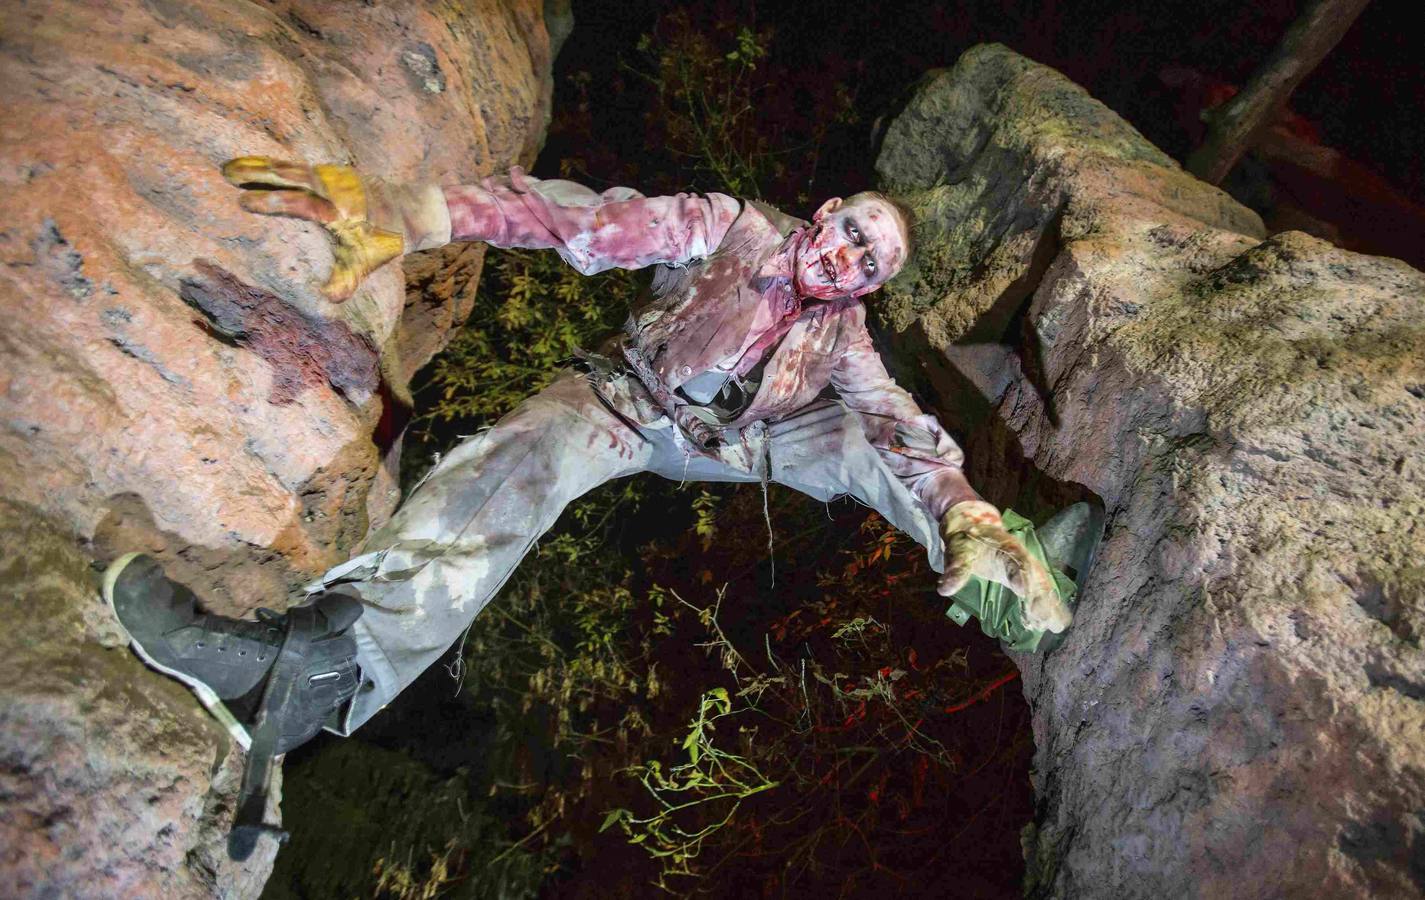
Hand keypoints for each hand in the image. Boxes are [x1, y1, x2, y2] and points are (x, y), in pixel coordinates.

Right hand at [221, 157, 446, 300]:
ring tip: (234, 165)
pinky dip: (280, 164)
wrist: (413, 209)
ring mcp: (333, 175)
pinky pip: (301, 165)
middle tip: (226, 172)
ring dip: (262, 165)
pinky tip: (262, 166)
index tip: (243, 202)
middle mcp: (333, 187)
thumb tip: (326, 300)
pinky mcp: (335, 171)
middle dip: (256, 173)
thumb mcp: (367, 261)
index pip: (297, 203)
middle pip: (289, 175)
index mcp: (337, 209)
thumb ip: (345, 280)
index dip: (271, 202)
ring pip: (292, 166)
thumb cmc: (387, 238)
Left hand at [937, 500, 1071, 632]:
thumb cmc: (966, 538)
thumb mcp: (958, 550)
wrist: (972, 526)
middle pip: (1035, 575)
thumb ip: (956, 569)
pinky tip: (1053, 625)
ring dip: (1049, 604)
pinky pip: (1038, 592)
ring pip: (1041, 585)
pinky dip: (1045, 606)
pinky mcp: (1022, 577)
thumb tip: (944, 589)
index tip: (1023, 592)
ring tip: (1057, 626)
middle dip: (1040, 596)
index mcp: (1006, 546)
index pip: (1016, 559)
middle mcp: (1020, 556)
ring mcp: (1024, 567)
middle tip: (1044, 618)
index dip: (1021, 575)